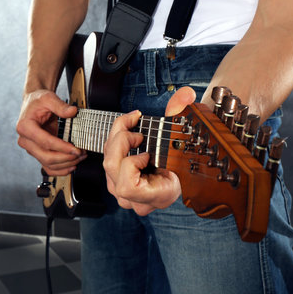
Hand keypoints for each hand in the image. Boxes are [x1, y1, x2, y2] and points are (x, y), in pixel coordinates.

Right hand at [17, 90, 85, 175]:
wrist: (33, 104)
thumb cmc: (38, 101)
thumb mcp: (49, 98)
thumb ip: (60, 106)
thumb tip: (72, 112)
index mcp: (25, 127)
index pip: (45, 142)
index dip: (62, 147)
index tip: (76, 149)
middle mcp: (25, 140)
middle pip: (46, 157)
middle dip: (66, 158)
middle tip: (81, 153)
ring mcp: (30, 148)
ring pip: (48, 164)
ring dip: (66, 164)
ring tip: (80, 157)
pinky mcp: (37, 153)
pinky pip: (47, 167)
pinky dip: (60, 170)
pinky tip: (71, 166)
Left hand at [103, 87, 196, 215]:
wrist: (181, 177)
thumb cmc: (184, 163)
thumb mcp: (186, 140)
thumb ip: (182, 114)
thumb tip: (186, 94)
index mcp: (157, 196)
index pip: (128, 187)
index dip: (132, 165)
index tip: (147, 155)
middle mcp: (135, 199)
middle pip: (111, 168)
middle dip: (121, 141)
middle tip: (139, 133)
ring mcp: (122, 194)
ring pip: (106, 163)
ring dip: (118, 139)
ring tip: (135, 131)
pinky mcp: (115, 183)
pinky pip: (107, 160)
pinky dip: (115, 142)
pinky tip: (130, 135)